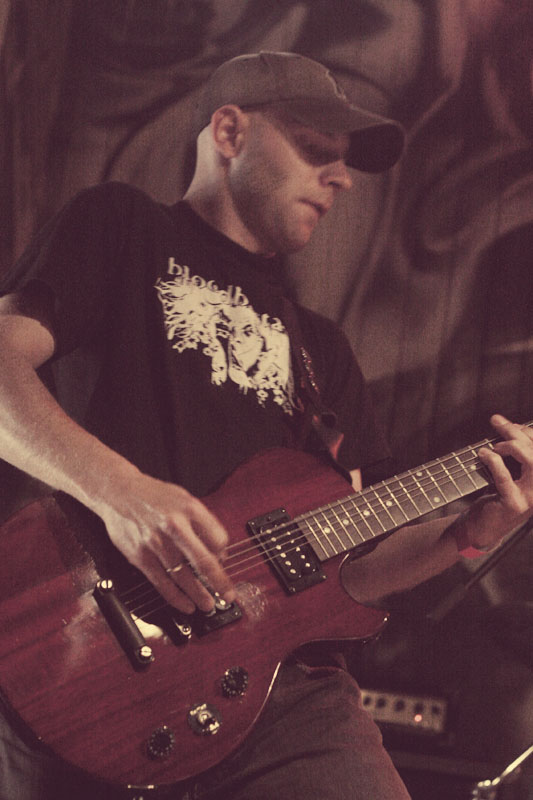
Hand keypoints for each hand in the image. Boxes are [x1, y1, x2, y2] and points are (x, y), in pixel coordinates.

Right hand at [95, 471, 233, 613]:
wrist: (119, 492)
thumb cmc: (153, 496)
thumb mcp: (183, 497)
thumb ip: (201, 521)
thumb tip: (217, 550)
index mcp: (189, 508)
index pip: (218, 538)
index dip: (224, 553)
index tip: (224, 562)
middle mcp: (174, 525)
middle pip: (203, 561)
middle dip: (219, 582)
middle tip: (228, 595)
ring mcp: (156, 543)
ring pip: (183, 576)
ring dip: (198, 594)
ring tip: (208, 605)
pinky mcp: (140, 556)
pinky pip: (161, 582)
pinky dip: (175, 597)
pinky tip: (185, 604)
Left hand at [459, 414, 532, 550]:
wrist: (482, 528)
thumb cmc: (496, 496)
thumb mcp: (509, 471)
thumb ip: (513, 452)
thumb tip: (507, 424)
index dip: (527, 431)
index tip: (507, 423)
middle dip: (517, 432)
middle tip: (496, 422)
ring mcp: (532, 498)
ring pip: (532, 461)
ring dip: (512, 446)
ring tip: (495, 445)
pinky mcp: (515, 505)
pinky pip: (505, 477)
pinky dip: (493, 461)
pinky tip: (483, 454)